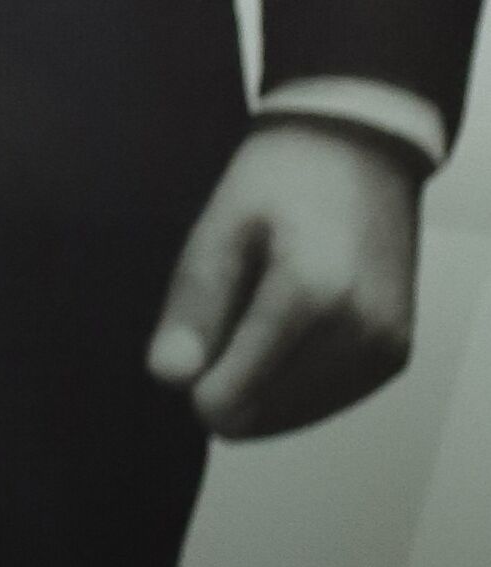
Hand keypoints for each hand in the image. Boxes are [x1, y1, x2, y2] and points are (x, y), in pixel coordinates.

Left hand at [146, 116, 423, 439]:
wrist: (362, 149)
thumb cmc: (280, 181)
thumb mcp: (220, 227)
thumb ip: (194, 307)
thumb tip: (170, 378)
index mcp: (311, 298)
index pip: (227, 400)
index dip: (192, 378)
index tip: (195, 332)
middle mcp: (359, 333)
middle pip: (255, 418)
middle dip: (227, 378)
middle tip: (234, 310)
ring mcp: (384, 349)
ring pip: (288, 418)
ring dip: (262, 381)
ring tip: (268, 310)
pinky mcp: (395, 356)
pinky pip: (323, 403)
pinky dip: (294, 381)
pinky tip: (293, 327)